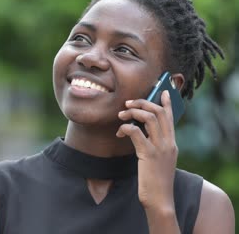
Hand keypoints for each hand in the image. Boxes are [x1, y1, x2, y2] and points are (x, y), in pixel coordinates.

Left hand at [116, 90, 177, 210]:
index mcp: (172, 143)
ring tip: (121, 116)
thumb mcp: (159, 160)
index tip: (162, 91)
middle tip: (128, 104)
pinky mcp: (148, 154)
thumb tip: (141, 132)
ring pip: (149, 118)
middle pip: (158, 112)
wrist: (160, 200)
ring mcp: (160, 148)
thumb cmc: (156, 181)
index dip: (166, 102)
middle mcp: (168, 143)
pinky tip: (119, 134)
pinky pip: (135, 132)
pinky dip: (125, 128)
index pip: (170, 117)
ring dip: (132, 113)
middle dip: (142, 103)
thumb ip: (155, 146)